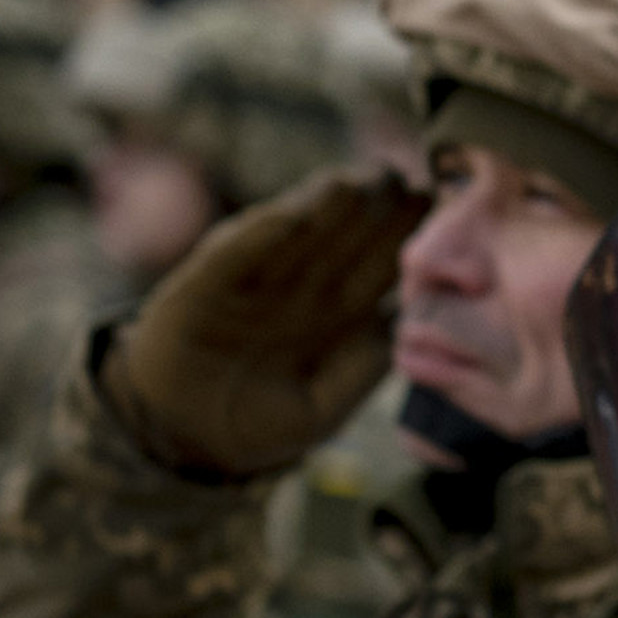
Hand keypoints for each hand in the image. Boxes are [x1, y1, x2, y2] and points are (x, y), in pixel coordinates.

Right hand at [101, 165, 426, 479]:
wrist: (182, 439)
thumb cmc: (262, 423)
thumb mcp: (322, 408)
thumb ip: (361, 371)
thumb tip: (400, 328)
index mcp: (336, 313)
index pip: (379, 267)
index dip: (406, 237)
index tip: (435, 208)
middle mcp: (299, 289)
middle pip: (344, 241)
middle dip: (375, 210)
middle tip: (404, 178)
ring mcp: (252, 283)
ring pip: (295, 238)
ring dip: (323, 209)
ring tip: (354, 183)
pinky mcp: (200, 287)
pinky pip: (234, 258)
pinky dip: (259, 236)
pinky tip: (289, 213)